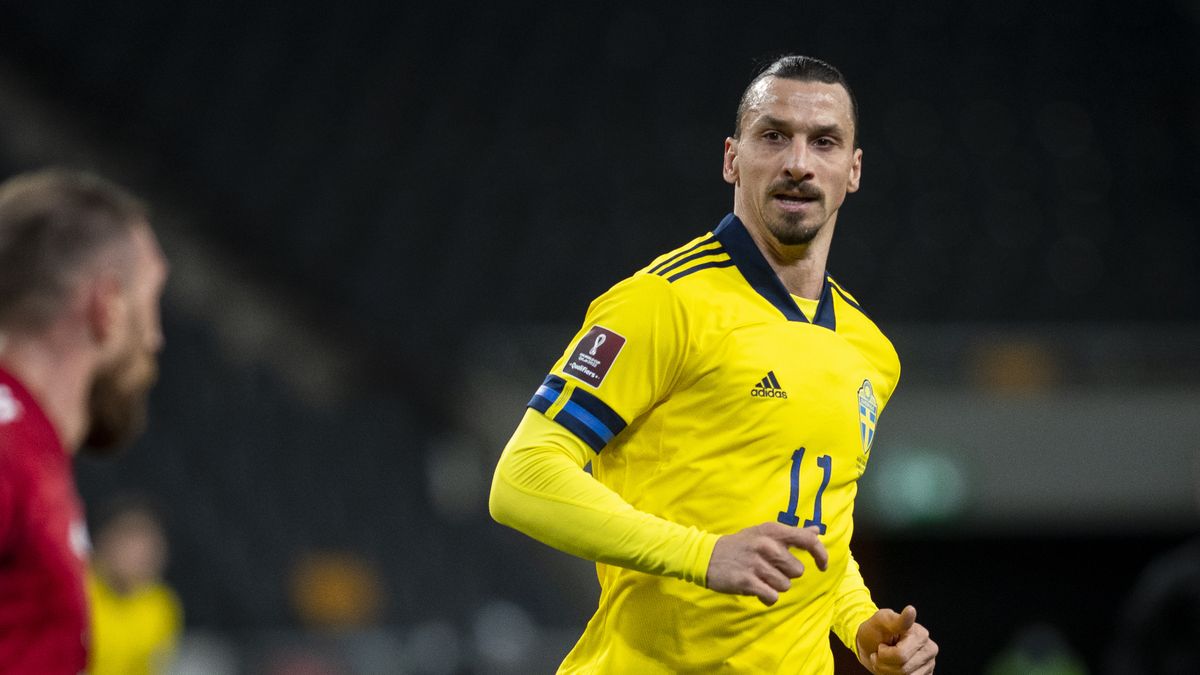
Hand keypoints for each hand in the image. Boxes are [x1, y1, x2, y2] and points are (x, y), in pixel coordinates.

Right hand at [705, 522, 827, 605]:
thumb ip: (792, 534)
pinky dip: (767, 597)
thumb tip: (817, 531)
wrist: (706, 556)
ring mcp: (756, 563)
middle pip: (797, 570)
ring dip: (775, 586)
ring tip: (760, 578)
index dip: (820, 554)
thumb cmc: (741, 545)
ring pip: (785, 586)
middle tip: (769, 569)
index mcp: (772, 531)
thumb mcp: (764, 533)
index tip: (822, 566)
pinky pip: (772, 597)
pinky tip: (756, 590)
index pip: (807, 540)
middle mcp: (766, 545)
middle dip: (786, 574)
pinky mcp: (747, 581)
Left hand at [856, 605, 936, 673]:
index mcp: (921, 635)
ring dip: (887, 671)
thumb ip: (897, 621)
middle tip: (879, 653)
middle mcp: (929, 650)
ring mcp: (929, 664)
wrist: (870, 643)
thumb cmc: (875, 630)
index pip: (900, 655)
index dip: (884, 653)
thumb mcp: (882, 621)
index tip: (882, 644)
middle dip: (884, 664)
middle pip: (902, 669)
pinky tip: (890, 668)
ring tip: (884, 660)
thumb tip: (911, 610)